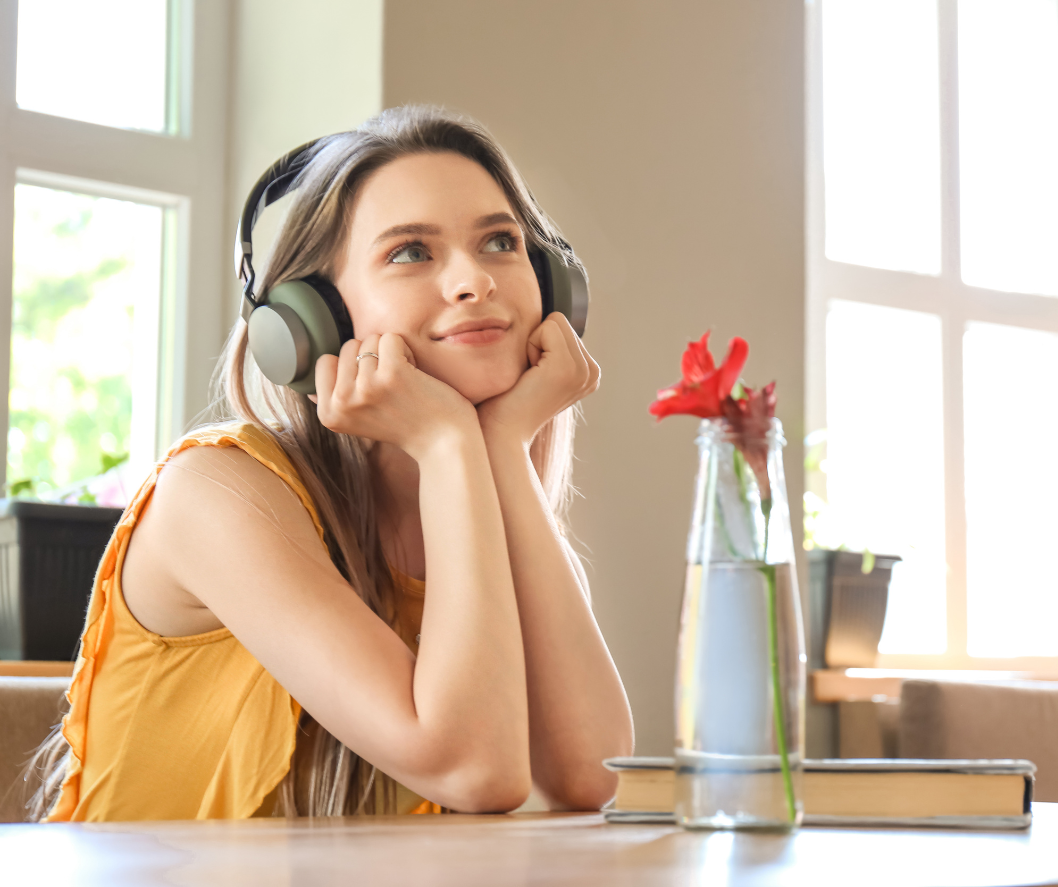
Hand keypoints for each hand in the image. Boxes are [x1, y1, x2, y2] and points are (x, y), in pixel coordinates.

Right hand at [313, 333, 476, 459]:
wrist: (443, 444)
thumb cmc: (405, 427)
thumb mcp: (358, 423)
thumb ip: (334, 403)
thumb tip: (309, 391)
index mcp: (328, 414)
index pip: (326, 361)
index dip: (353, 367)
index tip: (373, 391)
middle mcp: (342, 402)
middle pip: (348, 346)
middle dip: (373, 357)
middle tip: (392, 386)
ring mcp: (365, 388)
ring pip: (371, 339)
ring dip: (392, 354)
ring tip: (404, 381)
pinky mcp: (391, 374)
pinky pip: (391, 338)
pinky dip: (406, 350)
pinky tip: (415, 374)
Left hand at [476, 312, 599, 445]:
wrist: (501, 432)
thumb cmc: (508, 402)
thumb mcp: (538, 370)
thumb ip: (550, 347)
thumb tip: (546, 318)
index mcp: (588, 372)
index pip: (563, 326)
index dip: (539, 344)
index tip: (533, 375)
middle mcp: (592, 372)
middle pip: (560, 321)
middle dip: (537, 342)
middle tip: (530, 377)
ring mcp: (584, 371)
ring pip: (555, 322)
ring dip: (533, 345)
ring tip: (530, 377)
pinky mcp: (568, 367)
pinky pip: (547, 328)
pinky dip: (530, 346)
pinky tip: (529, 375)